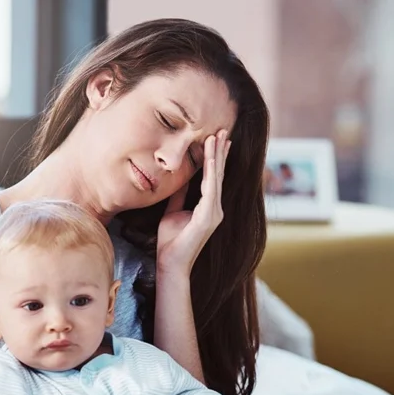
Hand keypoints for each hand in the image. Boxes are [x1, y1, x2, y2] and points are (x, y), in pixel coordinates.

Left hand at [157, 130, 230, 275]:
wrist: (171, 264)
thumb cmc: (170, 242)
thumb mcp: (172, 212)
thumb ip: (179, 197)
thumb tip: (179, 180)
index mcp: (208, 208)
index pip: (212, 178)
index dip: (214, 158)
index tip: (216, 139)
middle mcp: (215, 209)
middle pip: (218, 175)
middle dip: (220, 152)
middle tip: (222, 130)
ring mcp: (214, 213)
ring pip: (216, 179)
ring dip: (216, 156)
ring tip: (217, 137)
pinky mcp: (208, 218)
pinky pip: (210, 190)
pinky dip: (211, 173)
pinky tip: (211, 158)